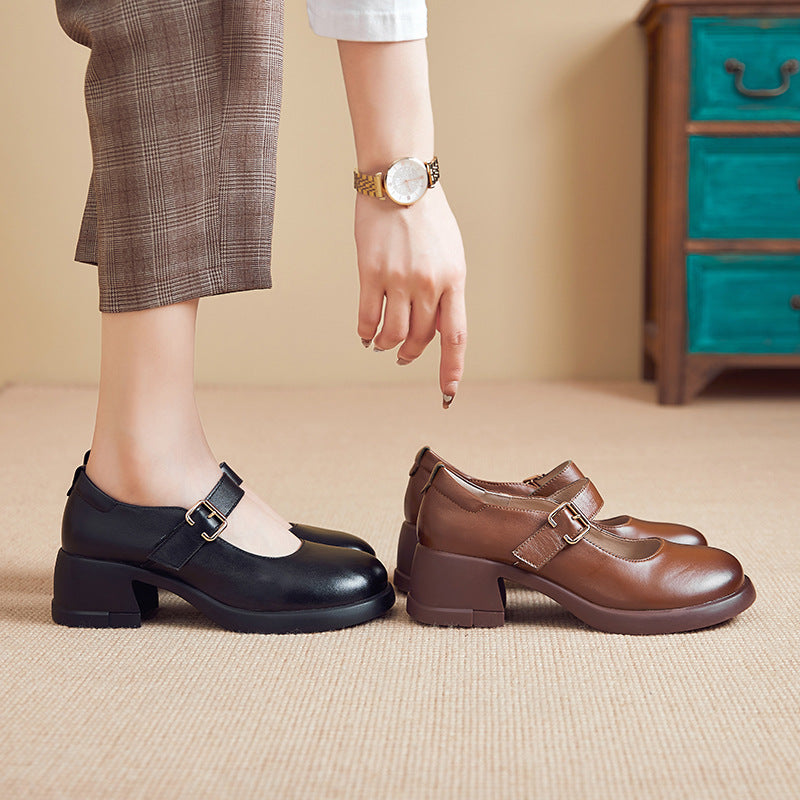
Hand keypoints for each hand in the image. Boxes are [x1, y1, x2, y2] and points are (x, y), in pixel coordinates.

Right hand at [354, 186, 466, 407]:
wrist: (400, 181)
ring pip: (394, 333)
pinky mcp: (371, 273)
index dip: (451, 368)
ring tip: (382, 345)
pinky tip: (365, 334)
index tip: (448, 393)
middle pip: (422, 338)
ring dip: (388, 346)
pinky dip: (366, 332)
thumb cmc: (428, 218)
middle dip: (412, 354)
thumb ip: (446, 289)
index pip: (455, 336)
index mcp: (454, 280)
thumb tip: (437, 326)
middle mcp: (429, 284)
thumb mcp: (451, 254)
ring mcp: (399, 279)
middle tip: (403, 357)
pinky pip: (367, 317)